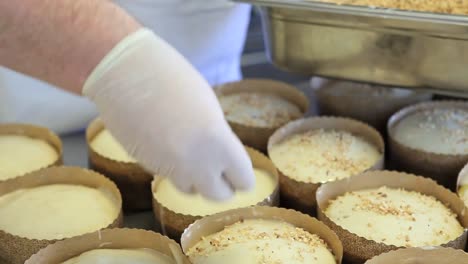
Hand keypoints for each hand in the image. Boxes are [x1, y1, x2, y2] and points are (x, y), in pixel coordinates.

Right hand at [83, 29, 254, 199]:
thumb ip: (219, 138)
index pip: (244, 181)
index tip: (238, 170)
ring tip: (191, 154)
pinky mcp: (148, 167)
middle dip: (221, 186)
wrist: (126, 73)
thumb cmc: (172, 79)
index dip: (242, 176)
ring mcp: (170, 169)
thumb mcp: (209, 108)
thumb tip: (223, 157)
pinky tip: (169, 147)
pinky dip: (173, 170)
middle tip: (218, 170)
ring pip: (192, 191)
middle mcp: (197, 163)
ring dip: (195, 179)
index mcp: (220, 143)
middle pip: (220, 196)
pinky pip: (169, 178)